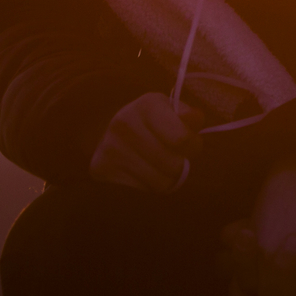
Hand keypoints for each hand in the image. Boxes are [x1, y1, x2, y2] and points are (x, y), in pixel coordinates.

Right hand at [88, 93, 203, 191]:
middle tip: (177, 158)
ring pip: (158, 182)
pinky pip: (141, 190)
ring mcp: (110, 147)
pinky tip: (145, 171)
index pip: (181, 139)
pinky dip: (149, 185)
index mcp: (147, 104)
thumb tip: (194, 120)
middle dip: (181, 164)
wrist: (112, 131)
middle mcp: (124, 123)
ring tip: (162, 166)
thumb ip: (190, 116)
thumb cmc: (154, 121)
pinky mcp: (100, 169)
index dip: (193, 146)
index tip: (191, 146)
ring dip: (167, 178)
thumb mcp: (173, 111)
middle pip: (172, 165)